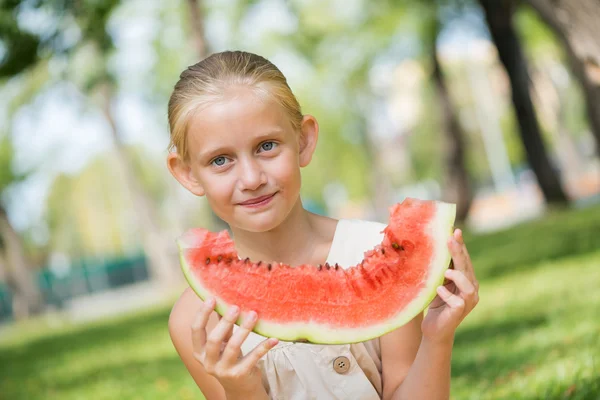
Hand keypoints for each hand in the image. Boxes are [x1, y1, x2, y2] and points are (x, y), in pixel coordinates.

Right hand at [191, 297, 277, 396]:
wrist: (239, 388)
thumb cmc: (229, 358)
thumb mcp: (223, 343)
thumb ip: (222, 325)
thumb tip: (223, 300)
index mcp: (199, 352)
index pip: (196, 331)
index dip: (202, 314)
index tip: (211, 298)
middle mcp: (208, 362)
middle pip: (214, 340)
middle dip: (225, 322)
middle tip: (236, 307)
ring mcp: (223, 371)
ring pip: (233, 347)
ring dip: (244, 329)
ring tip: (254, 315)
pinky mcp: (240, 375)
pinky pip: (253, 358)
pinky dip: (264, 347)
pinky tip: (273, 338)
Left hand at [421, 229, 478, 343]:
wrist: (434, 328)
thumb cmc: (436, 302)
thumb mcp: (438, 281)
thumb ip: (441, 268)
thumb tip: (434, 245)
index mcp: (467, 279)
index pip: (465, 260)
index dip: (461, 246)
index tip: (455, 231)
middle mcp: (471, 289)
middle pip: (467, 268)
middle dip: (459, 253)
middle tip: (450, 240)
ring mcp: (468, 302)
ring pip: (468, 285)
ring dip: (458, 276)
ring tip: (446, 271)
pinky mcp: (460, 313)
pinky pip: (457, 302)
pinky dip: (447, 295)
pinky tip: (438, 290)